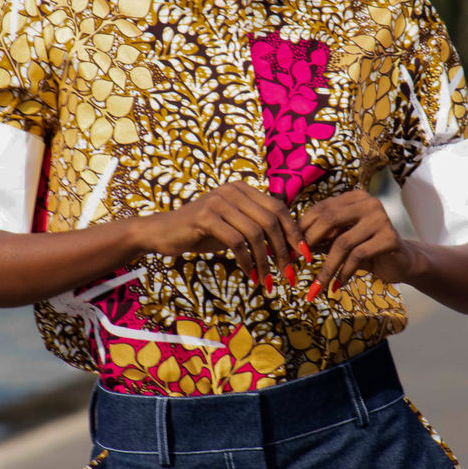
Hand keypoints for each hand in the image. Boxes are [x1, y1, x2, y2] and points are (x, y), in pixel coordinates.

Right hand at [147, 181, 304, 288]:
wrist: (163, 233)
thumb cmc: (202, 233)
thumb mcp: (234, 227)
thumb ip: (258, 230)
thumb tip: (290, 247)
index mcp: (243, 189)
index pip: (279, 208)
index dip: (294, 232)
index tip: (304, 255)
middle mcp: (233, 190)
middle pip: (271, 220)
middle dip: (284, 250)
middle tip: (288, 274)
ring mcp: (218, 201)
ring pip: (255, 232)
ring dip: (265, 260)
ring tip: (267, 280)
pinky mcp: (205, 217)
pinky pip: (236, 241)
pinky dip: (246, 261)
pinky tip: (249, 274)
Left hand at [297, 188, 414, 296]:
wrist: (400, 262)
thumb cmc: (367, 250)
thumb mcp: (341, 241)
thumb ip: (322, 239)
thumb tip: (293, 246)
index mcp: (354, 198)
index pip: (322, 208)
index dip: (304, 228)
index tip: (292, 249)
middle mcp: (369, 203)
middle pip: (329, 219)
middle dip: (310, 242)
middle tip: (300, 261)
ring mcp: (381, 219)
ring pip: (343, 242)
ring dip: (327, 267)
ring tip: (317, 285)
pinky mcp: (390, 238)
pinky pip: (358, 255)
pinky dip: (344, 272)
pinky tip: (337, 285)